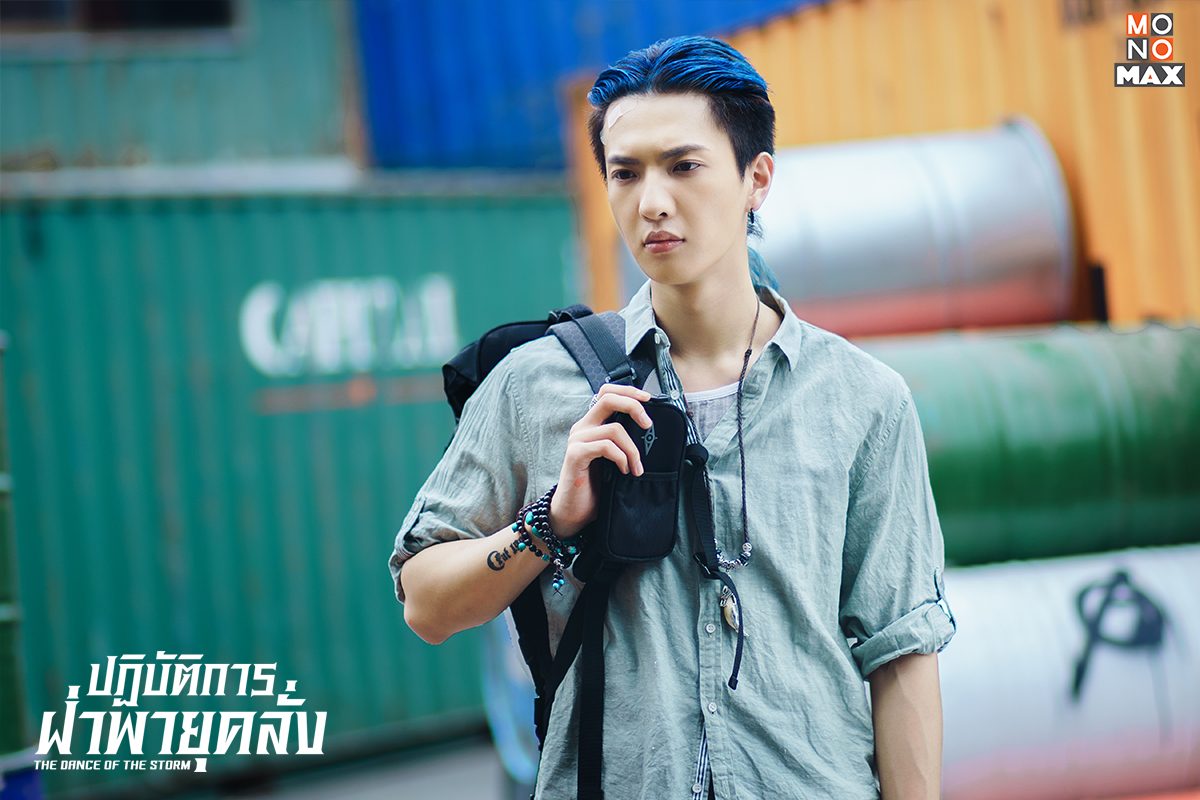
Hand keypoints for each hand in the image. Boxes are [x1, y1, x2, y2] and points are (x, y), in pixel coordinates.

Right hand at [550, 383, 653, 537]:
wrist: (575, 511)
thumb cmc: (596, 486)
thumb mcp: (614, 458)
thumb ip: (623, 440)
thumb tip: (649, 428)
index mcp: (592, 424)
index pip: (606, 392)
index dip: (628, 391)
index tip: (648, 398)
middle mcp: (582, 427)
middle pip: (608, 399)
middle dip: (634, 407)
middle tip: (648, 425)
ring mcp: (577, 440)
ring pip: (614, 429)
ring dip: (633, 450)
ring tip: (637, 468)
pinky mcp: (575, 455)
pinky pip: (606, 447)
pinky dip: (621, 458)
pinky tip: (624, 471)